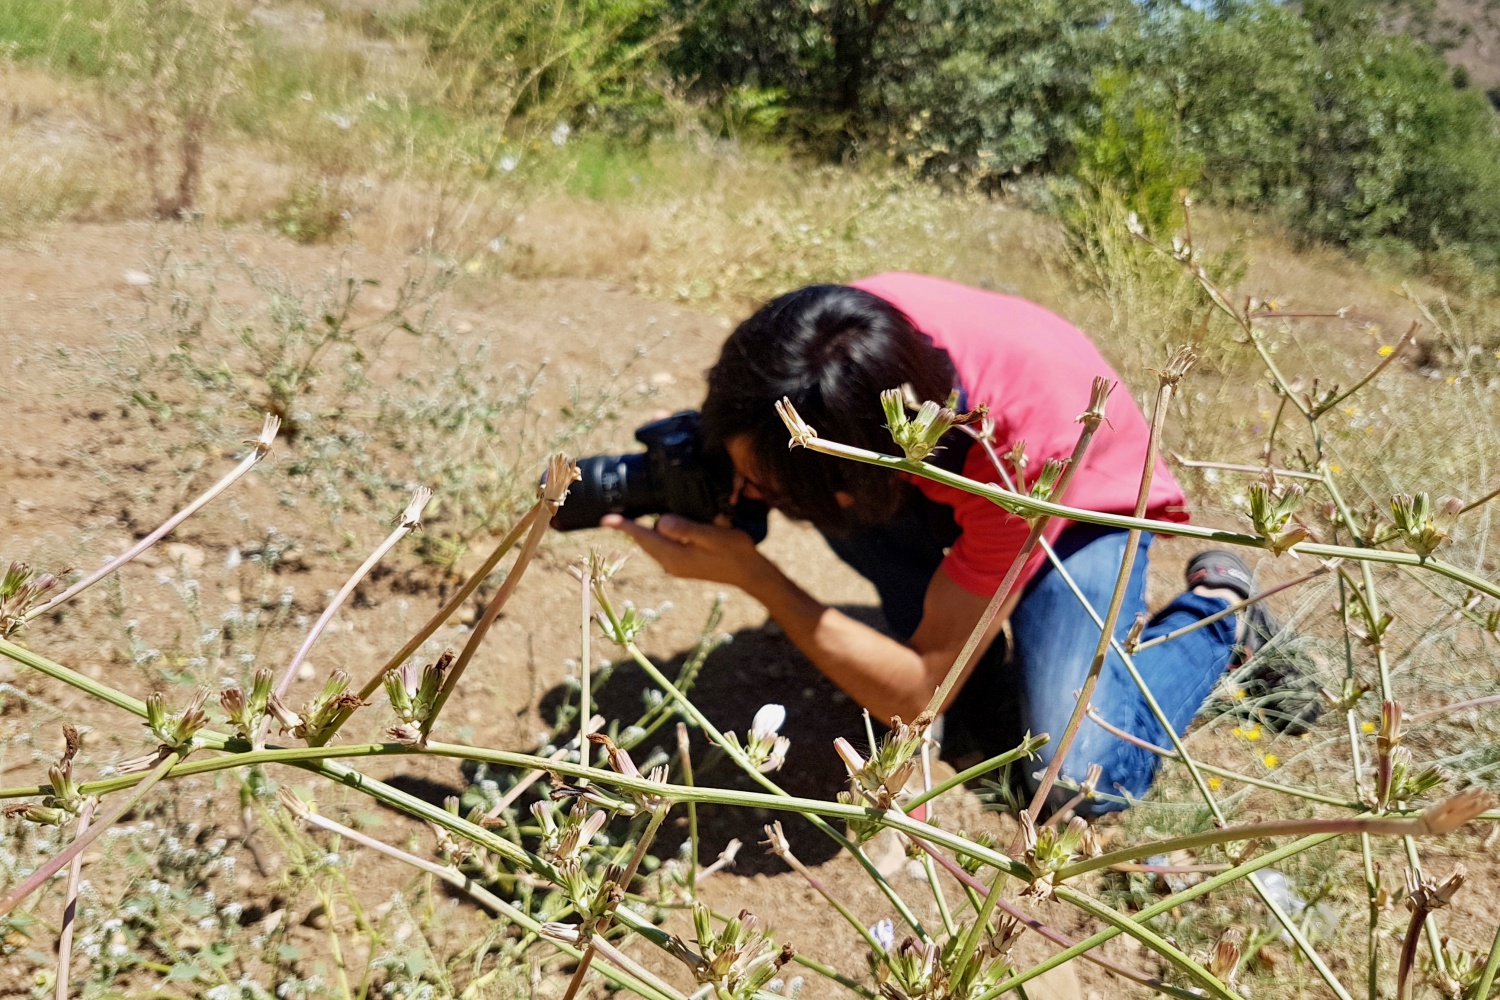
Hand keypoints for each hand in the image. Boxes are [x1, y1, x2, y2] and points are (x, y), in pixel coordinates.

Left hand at [601, 513, 766, 588]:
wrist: (750, 573)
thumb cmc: (734, 552)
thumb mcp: (711, 536)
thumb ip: (685, 529)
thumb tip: (660, 522)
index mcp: (674, 557)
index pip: (644, 538)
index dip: (624, 526)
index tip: (605, 519)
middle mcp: (670, 564)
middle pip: (644, 542)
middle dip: (629, 527)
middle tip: (613, 513)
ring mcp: (676, 566)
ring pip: (652, 545)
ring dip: (642, 531)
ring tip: (630, 517)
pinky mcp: (683, 565)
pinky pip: (662, 547)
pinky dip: (656, 536)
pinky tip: (660, 525)